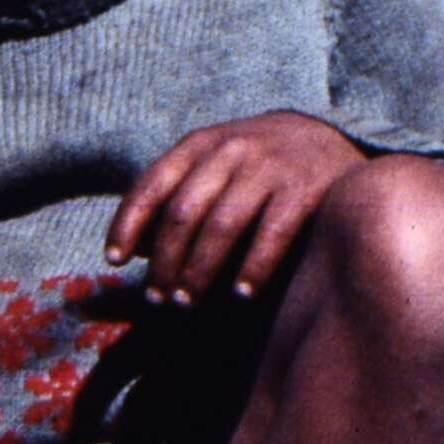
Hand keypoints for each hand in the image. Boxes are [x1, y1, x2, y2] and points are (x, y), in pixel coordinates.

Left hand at [112, 112, 366, 306]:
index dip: (127, 224)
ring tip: (188, 303)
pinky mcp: (304, 188)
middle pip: (183, 213)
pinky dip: (252, 268)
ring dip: (200, 271)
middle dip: (166, 261)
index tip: (114, 261)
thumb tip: (138, 250)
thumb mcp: (213, 168)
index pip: (151, 185)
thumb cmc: (256, 167)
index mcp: (200, 144)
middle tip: (160, 298)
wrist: (328, 141)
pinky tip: (241, 294)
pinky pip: (271, 235)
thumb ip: (177, 199)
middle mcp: (231, 150)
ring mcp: (269, 166)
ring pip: (222, 226)